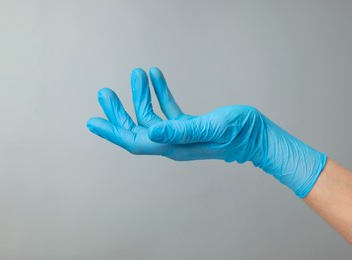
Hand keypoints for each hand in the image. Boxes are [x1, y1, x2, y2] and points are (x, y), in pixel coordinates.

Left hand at [87, 67, 325, 197]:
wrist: (258, 137)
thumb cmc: (239, 133)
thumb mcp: (210, 127)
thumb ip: (180, 130)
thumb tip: (149, 132)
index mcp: (173, 146)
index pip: (135, 141)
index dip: (113, 131)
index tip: (93, 121)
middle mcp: (172, 142)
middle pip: (137, 129)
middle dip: (119, 112)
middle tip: (104, 93)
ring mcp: (180, 134)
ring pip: (152, 117)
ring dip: (141, 96)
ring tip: (136, 73)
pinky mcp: (190, 125)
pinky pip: (169, 109)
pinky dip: (161, 93)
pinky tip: (156, 76)